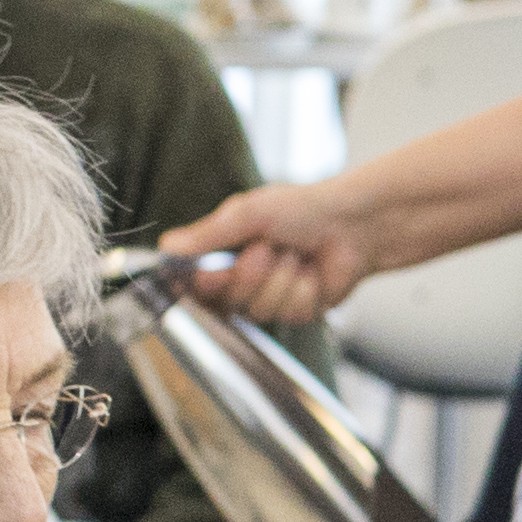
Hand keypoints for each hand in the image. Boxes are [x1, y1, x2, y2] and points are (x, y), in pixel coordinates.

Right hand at [156, 178, 377, 323]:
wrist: (354, 224)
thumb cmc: (304, 209)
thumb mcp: (248, 213)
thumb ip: (207, 234)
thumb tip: (167, 247)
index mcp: (224, 251)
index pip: (192, 281)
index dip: (199, 283)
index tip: (207, 274)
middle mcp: (242, 277)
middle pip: (223, 300)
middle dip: (248, 274)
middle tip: (267, 248)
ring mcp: (268, 296)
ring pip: (256, 309)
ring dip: (280, 278)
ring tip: (296, 255)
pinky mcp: (295, 311)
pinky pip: (287, 313)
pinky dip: (303, 289)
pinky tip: (313, 272)